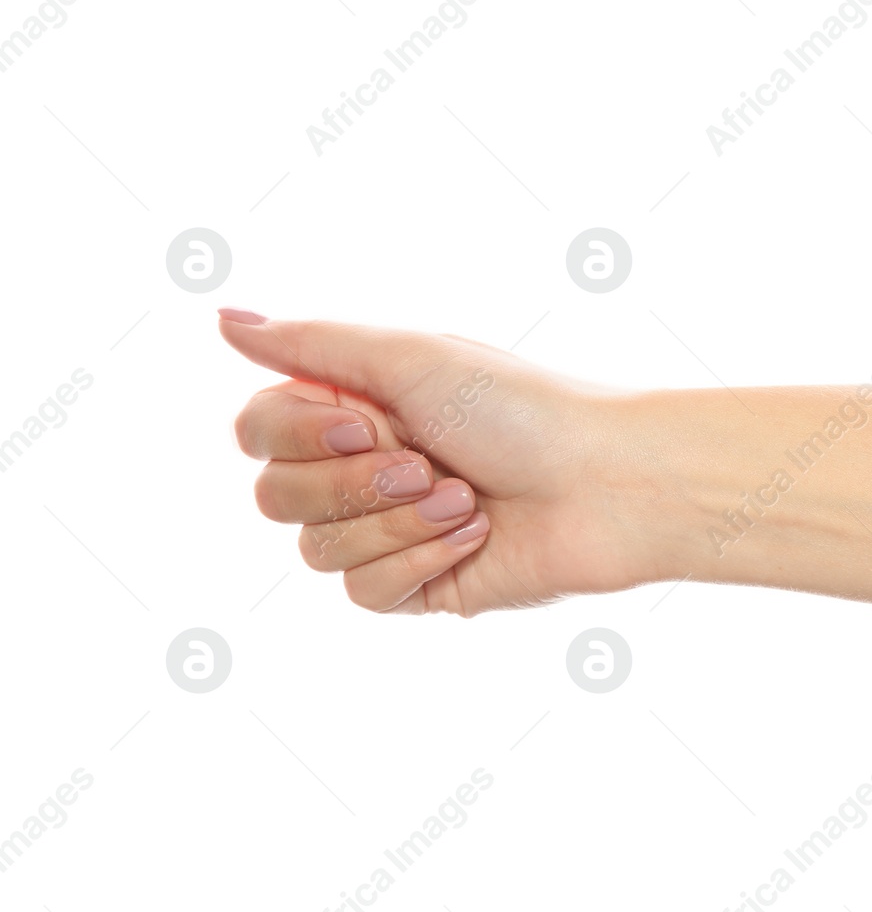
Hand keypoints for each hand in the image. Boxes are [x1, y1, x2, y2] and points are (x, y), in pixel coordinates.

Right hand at [219, 309, 659, 615]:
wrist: (610, 485)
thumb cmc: (526, 410)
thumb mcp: (413, 358)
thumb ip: (311, 344)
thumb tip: (222, 318)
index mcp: (357, 405)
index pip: (257, 431)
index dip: (297, 435)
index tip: (366, 423)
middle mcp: (365, 467)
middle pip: (276, 497)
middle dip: (352, 485)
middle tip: (426, 463)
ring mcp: (390, 530)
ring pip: (316, 552)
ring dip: (395, 523)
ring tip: (465, 498)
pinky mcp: (421, 585)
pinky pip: (366, 593)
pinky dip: (420, 560)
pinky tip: (476, 536)